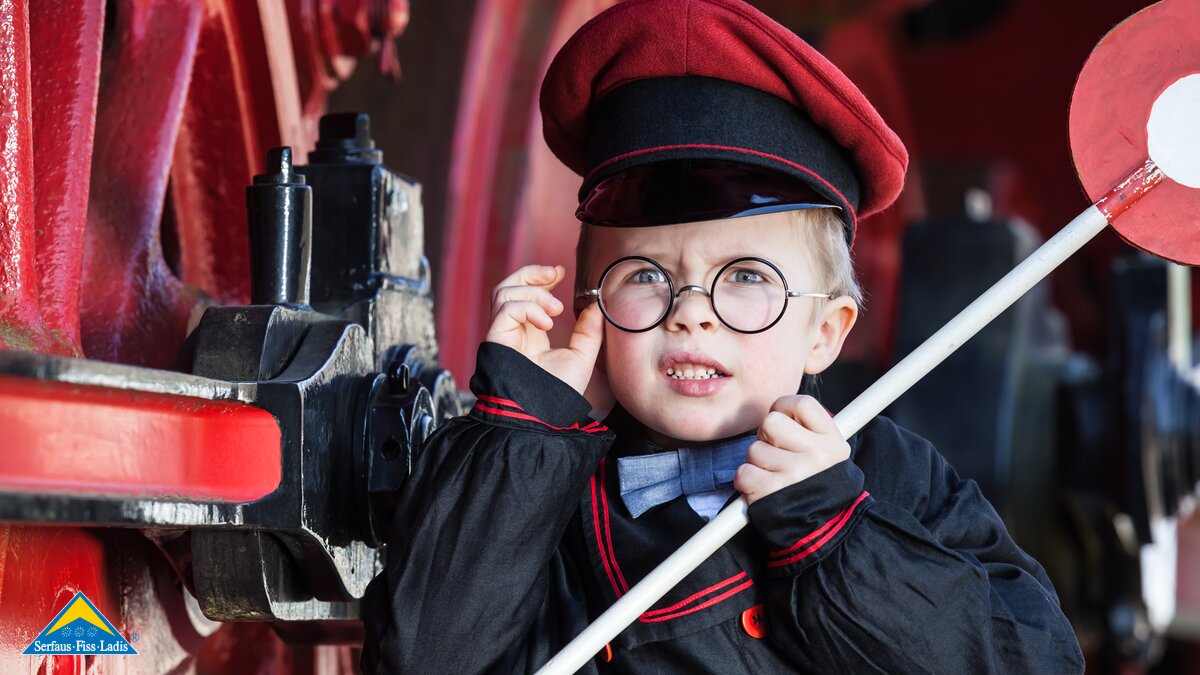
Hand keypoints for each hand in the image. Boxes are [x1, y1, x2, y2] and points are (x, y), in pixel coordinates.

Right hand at [485, 264, 603, 394]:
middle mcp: (513, 329)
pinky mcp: (495, 337)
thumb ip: (588, 331)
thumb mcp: (582, 356)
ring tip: (556, 309)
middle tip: (555, 273)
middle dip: (532, 273)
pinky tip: (546, 323)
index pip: (527, 294)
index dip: (541, 277)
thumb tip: (596, 306)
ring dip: (534, 292)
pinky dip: (528, 307)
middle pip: (509, 285)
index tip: (561, 272)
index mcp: (530, 332)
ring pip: (504, 291)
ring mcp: (502, 332)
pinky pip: (506, 307)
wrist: (543, 413)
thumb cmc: (558, 393)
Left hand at [734, 395, 849, 503]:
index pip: (801, 403)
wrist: (822, 530)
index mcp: (832, 442)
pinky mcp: (771, 493)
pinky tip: (762, 488)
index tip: (784, 421)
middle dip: (766, 437)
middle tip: (776, 454)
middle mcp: (816, 455)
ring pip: (753, 449)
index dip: (784, 408)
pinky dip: (746, 481)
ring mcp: (794, 474)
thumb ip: (808, 429)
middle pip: (771, 422)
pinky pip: (743, 472)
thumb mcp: (829, 454)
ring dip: (757, 462)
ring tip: (774, 476)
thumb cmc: (818, 486)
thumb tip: (779, 408)